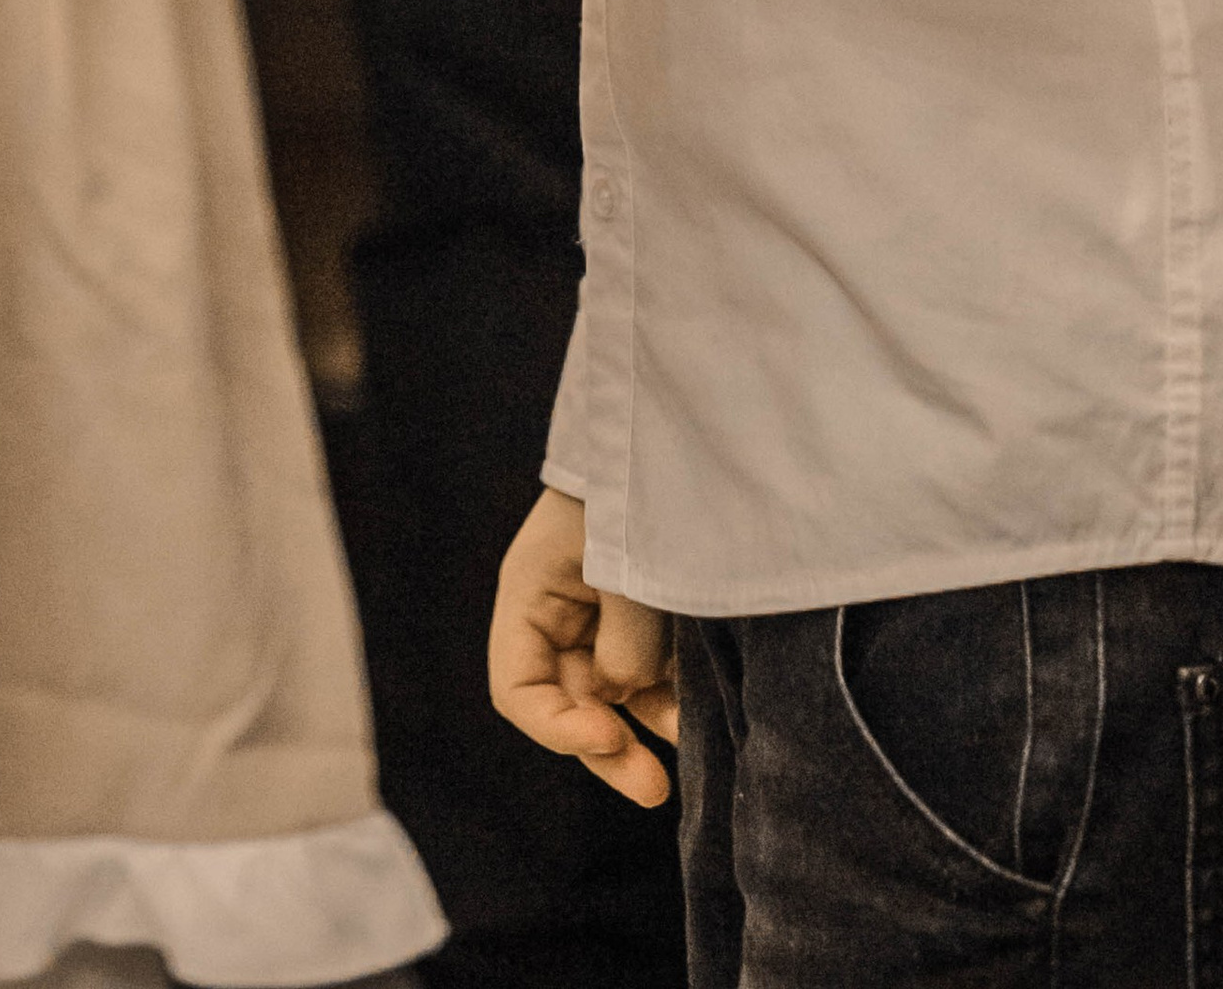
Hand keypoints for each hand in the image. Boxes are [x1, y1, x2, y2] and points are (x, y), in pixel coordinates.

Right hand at [489, 487, 677, 807]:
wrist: (684, 432)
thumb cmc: (640, 485)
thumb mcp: (626, 563)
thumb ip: (625, 643)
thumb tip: (625, 695)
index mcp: (532, 595)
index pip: (519, 689)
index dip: (556, 728)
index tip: (609, 732)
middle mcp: (561, 615)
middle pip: (569, 704)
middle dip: (609, 748)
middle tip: (654, 789)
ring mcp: (604, 616)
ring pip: (615, 695)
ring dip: (649, 724)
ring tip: (692, 742)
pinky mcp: (647, 615)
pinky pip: (650, 672)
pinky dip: (671, 695)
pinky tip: (704, 707)